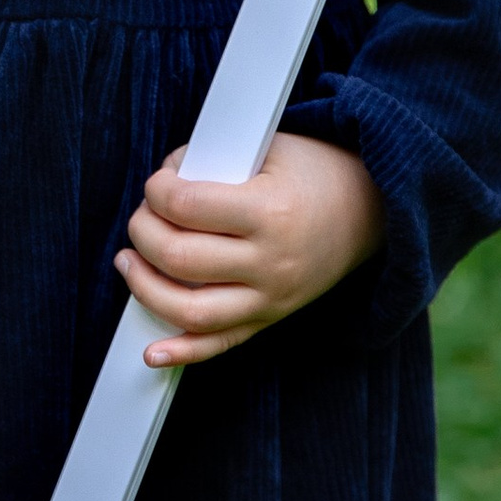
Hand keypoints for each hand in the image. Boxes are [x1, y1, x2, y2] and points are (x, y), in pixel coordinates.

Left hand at [116, 132, 384, 367]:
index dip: (157, 190)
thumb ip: (213, 161)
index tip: (157, 183)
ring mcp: (271, 297)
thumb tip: (161, 186)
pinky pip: (219, 344)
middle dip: (143, 232)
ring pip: (189, 311)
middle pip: (179, 258)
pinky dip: (182, 352)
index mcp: (271, 212)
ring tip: (130, 261)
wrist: (369, 209)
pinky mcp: (269, 318)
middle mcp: (271, 262)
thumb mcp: (269, 149)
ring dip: (144, 287)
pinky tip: (151, 351)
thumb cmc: (313, 173)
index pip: (186, 206)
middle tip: (142, 216)